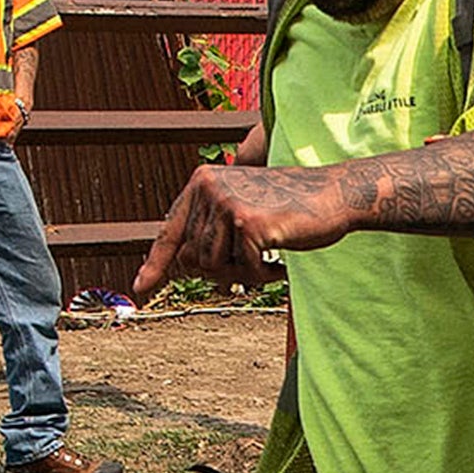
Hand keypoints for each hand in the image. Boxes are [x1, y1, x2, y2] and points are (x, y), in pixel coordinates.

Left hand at [128, 163, 346, 305]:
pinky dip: (264, 274)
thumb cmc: (289, 209)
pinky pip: (244, 270)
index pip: (171, 232)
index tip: (140, 290)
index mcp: (202, 182)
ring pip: (214, 267)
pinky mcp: (248, 223)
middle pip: (194, 258)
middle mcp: (208, 187)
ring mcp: (227, 203)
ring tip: (268, 261)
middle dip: (223, 272)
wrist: (333, 195)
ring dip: (243, 274)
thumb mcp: (242, 217)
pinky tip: (282, 261)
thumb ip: (211, 235)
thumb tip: (182, 267)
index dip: (156, 264)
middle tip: (253, 267)